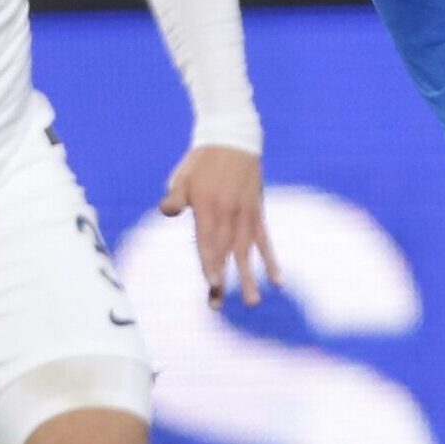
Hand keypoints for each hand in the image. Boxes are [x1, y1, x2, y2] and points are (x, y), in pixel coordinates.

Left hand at [159, 145, 277, 307]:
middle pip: (225, 252)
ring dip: (248, 277)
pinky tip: (277, 280)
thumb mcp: (182, 175)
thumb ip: (175, 197)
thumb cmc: (202, 160)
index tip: (213, 284)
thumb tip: (167, 212)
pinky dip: (271, 260)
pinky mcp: (257, 213)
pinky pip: (265, 241)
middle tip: (217, 304)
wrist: (234, 139)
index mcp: (208, 205)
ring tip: (252, 302)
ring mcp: (245, 214)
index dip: (210, 263)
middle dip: (222, 279)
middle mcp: (229, 213)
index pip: (208, 240)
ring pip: (247, 251)